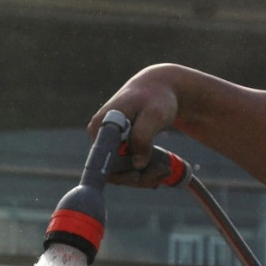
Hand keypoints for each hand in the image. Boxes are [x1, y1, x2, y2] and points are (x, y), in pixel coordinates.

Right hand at [88, 67, 180, 185]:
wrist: (159, 88)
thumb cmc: (157, 98)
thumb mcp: (154, 115)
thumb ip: (142, 137)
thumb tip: (137, 165)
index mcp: (101, 126)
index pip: (104, 163)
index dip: (123, 174)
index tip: (142, 173)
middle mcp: (99, 136)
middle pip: (112, 172)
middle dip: (139, 177)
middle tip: (165, 171)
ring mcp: (106, 143)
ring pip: (121, 173)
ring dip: (144, 177)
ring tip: (166, 170)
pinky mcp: (116, 148)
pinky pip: (126, 168)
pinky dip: (143, 172)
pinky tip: (159, 168)